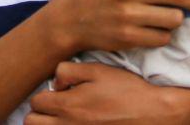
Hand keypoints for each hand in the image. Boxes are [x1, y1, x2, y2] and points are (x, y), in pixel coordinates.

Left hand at [25, 61, 184, 123]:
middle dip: (40, 114)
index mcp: (69, 106)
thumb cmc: (127, 90)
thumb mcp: (98, 71)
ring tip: (64, 118)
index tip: (58, 94)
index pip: (36, 103)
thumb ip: (68, 71)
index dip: (44, 96)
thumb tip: (55, 84)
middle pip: (33, 124)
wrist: (156, 113)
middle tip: (56, 108)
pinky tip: (77, 124)